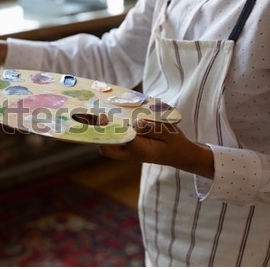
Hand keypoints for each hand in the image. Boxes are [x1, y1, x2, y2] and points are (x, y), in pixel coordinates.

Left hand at [99, 119, 214, 178]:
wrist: (179, 154)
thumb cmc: (175, 143)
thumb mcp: (170, 133)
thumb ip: (153, 128)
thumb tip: (137, 123)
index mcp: (140, 151)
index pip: (119, 141)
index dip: (109, 130)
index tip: (104, 116)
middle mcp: (130, 153)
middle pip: (106, 148)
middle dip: (98, 133)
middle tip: (92, 114)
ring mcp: (128, 151)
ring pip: (107, 145)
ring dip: (100, 131)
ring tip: (91, 114)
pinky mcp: (128, 146)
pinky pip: (113, 140)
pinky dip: (107, 130)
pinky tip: (104, 116)